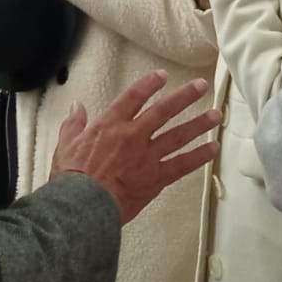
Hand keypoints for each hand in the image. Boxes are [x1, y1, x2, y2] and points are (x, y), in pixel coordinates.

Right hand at [53, 72, 220, 224]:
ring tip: (216, 115)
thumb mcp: (65, 145)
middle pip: (163, 110)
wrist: (82, 206)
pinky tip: (213, 149)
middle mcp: (133, 135)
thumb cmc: (71, 178)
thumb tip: (76, 107)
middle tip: (202, 85)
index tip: (162, 75)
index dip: (149, 84)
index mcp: (110, 125)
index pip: (133, 97)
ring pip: (178, 135)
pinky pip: (182, 165)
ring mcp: (147, 156)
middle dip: (185, 96)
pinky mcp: (156, 178)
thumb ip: (73, 124)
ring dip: (199, 124)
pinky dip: (199, 157)